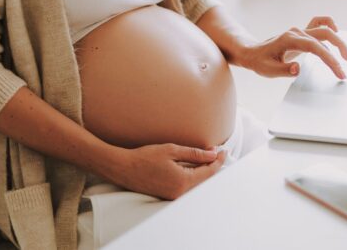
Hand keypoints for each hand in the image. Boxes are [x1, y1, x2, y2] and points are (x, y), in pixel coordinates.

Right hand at [110, 143, 227, 199]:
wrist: (123, 168)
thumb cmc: (145, 157)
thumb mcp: (172, 150)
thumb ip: (195, 154)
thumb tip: (213, 154)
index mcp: (183, 181)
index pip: (209, 172)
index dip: (218, 160)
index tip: (223, 150)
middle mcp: (180, 192)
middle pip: (204, 179)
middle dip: (212, 165)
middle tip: (217, 152)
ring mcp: (173, 195)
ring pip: (196, 183)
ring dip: (203, 171)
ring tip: (206, 156)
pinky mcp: (168, 194)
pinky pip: (186, 186)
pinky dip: (193, 175)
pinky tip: (193, 165)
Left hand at [235, 16, 346, 79]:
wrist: (252, 52)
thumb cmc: (260, 62)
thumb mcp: (268, 70)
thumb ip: (284, 70)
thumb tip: (298, 68)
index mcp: (289, 40)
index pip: (315, 47)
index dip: (329, 59)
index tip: (338, 71)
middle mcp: (297, 32)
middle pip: (325, 34)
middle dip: (339, 48)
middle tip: (345, 67)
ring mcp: (300, 31)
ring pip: (324, 30)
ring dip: (338, 40)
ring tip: (346, 56)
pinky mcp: (301, 33)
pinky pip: (318, 23)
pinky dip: (329, 25)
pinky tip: (336, 31)